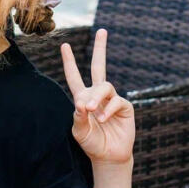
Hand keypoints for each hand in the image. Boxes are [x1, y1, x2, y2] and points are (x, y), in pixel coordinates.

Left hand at [61, 29, 134, 165]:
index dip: (69, 62)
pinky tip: (102, 119)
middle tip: (102, 31)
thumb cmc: (92, 143)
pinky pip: (115, 101)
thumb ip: (78, 117)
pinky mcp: (124, 107)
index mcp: (83, 98)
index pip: (75, 77)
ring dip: (96, 97)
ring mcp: (112, 99)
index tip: (64, 45)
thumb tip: (81, 102)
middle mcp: (98, 95)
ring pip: (104, 86)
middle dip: (101, 49)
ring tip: (90, 111)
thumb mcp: (79, 131)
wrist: (108, 156)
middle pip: (99, 67)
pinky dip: (107, 110)